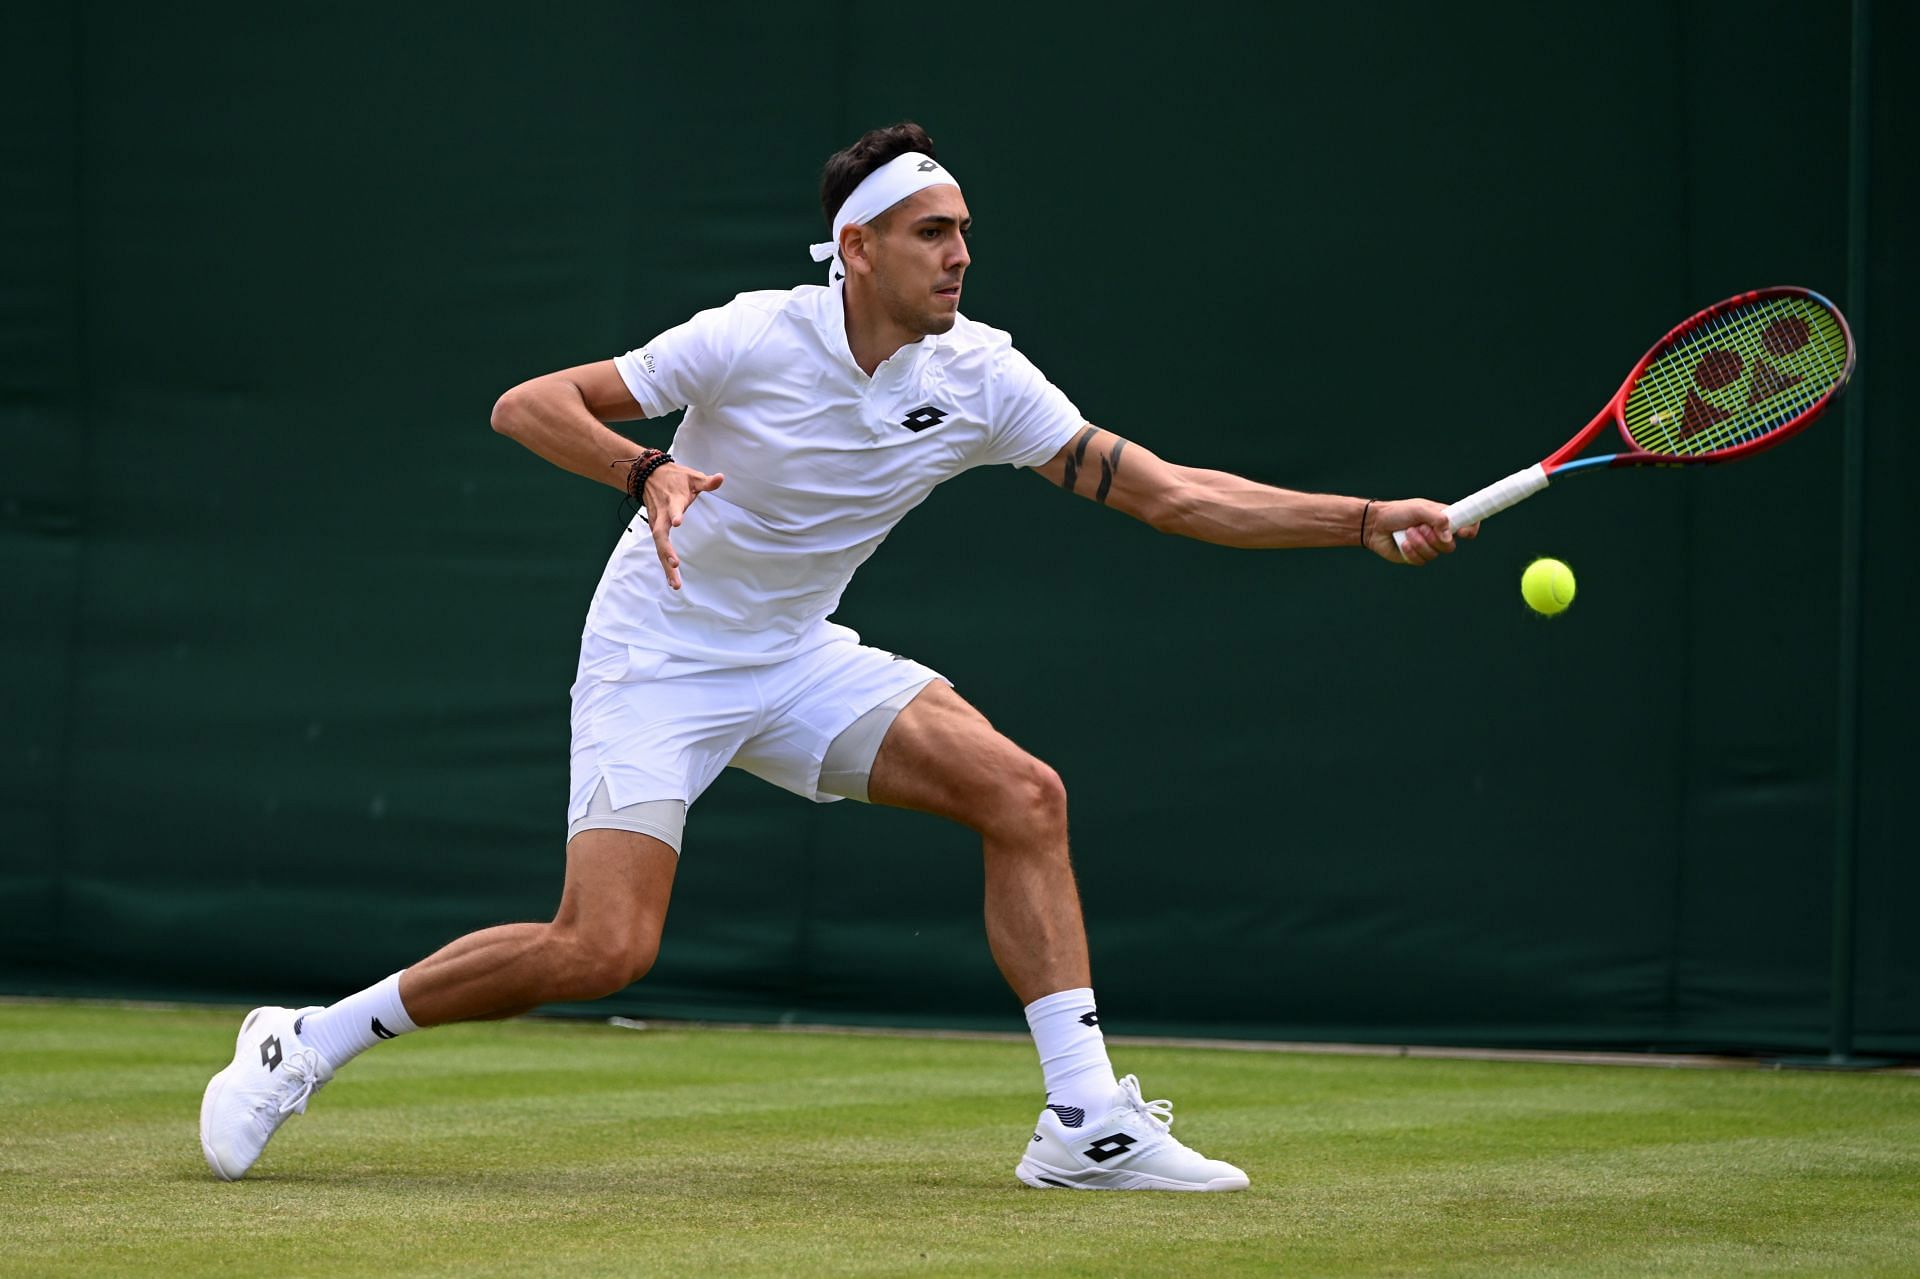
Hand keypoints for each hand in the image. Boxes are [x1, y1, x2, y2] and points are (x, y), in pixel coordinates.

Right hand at [643, 462, 724, 589]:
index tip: (678, 522)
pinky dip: (664, 564)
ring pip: (658, 546)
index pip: (673, 508)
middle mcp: (661, 515)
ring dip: (665, 565)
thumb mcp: (692, 476)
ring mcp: (656, 523)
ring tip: (675, 584)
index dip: (675, 514)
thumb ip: (706, 482)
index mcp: (672, 500)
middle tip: (675, 564)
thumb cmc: (675, 478)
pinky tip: (671, 580)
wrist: (648, 475)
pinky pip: (659, 549)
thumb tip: (721, 478)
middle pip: (660, 535)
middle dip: (666, 550)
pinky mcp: (656, 530)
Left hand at [1365, 498, 1478, 564]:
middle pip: (1450, 546)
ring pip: (1435, 554)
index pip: (1466, 523)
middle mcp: (1438, 533)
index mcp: (1443, 518)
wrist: (1375, 524)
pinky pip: (1422, 561)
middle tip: (1420, 528)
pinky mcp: (1416, 557)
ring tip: (1408, 532)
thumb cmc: (1397, 512)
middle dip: (1434, 538)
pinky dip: (1412, 552)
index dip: (1470, 529)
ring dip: (1420, 543)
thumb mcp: (1418, 509)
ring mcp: (1427, 546)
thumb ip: (1437, 519)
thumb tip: (1450, 537)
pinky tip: (1404, 544)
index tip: (1465, 533)